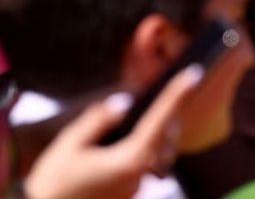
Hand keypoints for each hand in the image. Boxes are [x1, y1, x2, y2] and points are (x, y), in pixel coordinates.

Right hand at [24, 66, 203, 198]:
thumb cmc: (53, 181)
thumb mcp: (70, 143)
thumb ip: (99, 118)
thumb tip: (125, 100)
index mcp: (131, 159)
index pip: (160, 119)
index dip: (177, 94)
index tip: (194, 74)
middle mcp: (140, 174)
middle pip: (168, 137)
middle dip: (169, 114)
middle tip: (169, 91)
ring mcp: (137, 187)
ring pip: (161, 152)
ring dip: (159, 131)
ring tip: (148, 114)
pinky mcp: (129, 194)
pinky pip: (147, 165)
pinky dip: (146, 148)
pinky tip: (128, 140)